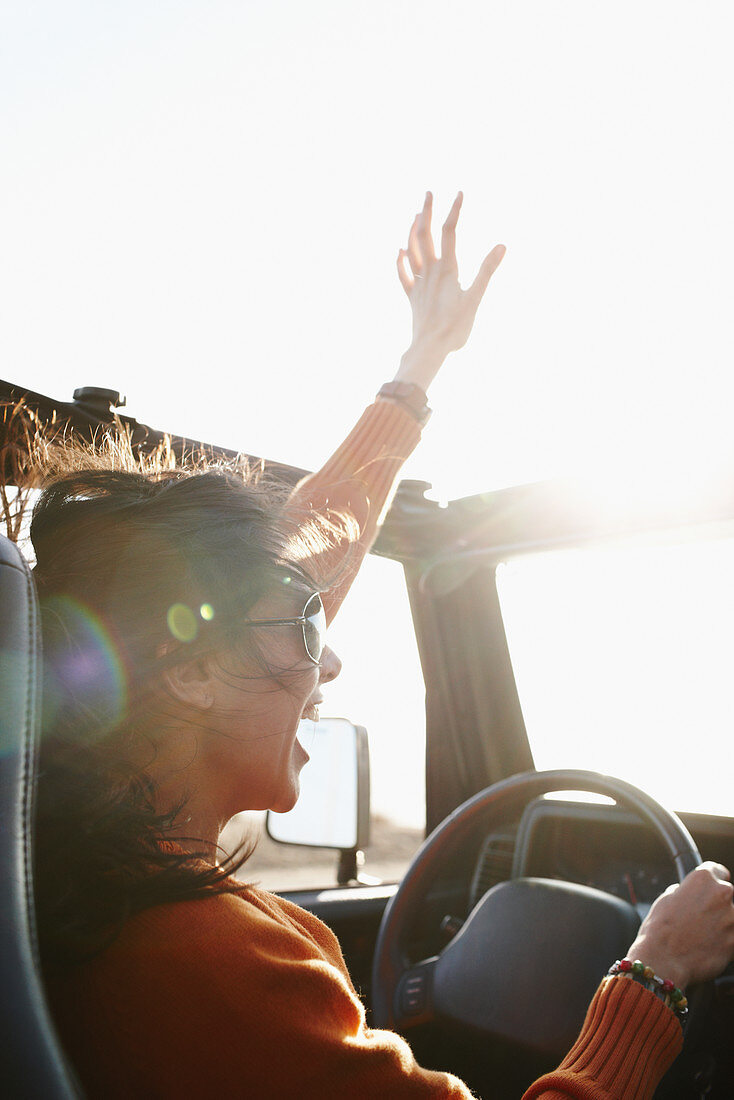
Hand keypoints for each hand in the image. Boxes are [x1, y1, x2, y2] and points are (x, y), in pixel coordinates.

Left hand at [394, 191, 505, 391]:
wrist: (429, 348)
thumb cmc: (455, 327)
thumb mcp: (475, 298)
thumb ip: (487, 271)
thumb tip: (502, 245)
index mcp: (447, 269)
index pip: (449, 231)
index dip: (454, 210)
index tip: (459, 193)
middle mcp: (429, 272)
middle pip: (424, 234)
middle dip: (426, 211)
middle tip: (428, 193)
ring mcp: (418, 284)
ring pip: (411, 250)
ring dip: (413, 230)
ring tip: (416, 216)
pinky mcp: (412, 297)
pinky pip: (403, 274)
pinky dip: (401, 260)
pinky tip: (401, 251)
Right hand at [625, 861, 733, 989]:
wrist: (664, 959)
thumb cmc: (660, 929)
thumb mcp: (666, 899)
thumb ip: (684, 891)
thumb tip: (688, 893)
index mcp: (702, 878)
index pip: (717, 870)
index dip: (713, 878)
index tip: (712, 887)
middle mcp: (722, 893)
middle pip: (726, 894)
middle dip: (716, 904)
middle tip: (701, 918)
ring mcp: (732, 918)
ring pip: (730, 917)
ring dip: (721, 923)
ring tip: (702, 936)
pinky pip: (732, 937)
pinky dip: (724, 941)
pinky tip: (708, 947)